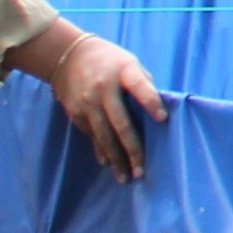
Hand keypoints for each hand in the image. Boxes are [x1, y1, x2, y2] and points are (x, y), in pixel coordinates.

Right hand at [11, 21, 167, 182]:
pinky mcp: (75, 113)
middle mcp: (104, 88)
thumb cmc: (110, 62)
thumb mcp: (130, 63)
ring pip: (103, 136)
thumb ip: (144, 84)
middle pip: (121, 122)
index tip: (163, 119)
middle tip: (142, 171)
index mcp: (124, 71)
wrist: (69, 55)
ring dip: (116, 159)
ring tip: (126, 177)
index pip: (140, 86)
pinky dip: (101, 151)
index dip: (151, 102)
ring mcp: (87, 102)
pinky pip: (91, 136)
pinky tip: (110, 164)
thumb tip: (158, 113)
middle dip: (133, 149)